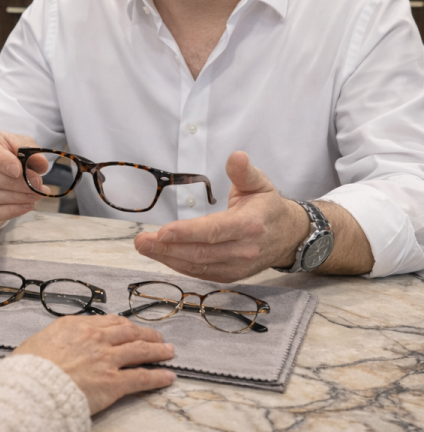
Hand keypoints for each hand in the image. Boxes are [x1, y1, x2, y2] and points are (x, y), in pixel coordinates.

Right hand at [0, 124, 49, 236]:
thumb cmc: (0, 151)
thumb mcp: (15, 143)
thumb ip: (28, 150)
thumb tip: (40, 163)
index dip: (0, 160)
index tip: (18, 170)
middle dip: (13, 184)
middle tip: (36, 187)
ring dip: (13, 199)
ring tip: (34, 196)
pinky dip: (7, 211)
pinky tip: (25, 206)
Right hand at [13, 315, 175, 413]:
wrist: (34, 386)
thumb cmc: (30, 368)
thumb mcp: (39, 341)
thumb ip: (55, 339)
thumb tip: (56, 343)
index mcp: (76, 325)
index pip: (108, 321)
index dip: (124, 324)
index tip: (131, 327)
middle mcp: (95, 337)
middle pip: (129, 331)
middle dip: (146, 334)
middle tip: (157, 337)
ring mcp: (107, 359)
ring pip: (140, 349)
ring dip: (158, 350)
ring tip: (169, 351)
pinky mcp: (114, 382)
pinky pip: (142, 376)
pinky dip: (158, 376)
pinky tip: (168, 376)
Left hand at [133, 151, 308, 282]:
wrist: (289, 236)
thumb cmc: (267, 206)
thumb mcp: (260, 183)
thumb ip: (244, 172)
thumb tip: (236, 156)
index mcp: (250, 225)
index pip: (214, 231)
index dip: (188, 233)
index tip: (163, 231)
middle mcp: (244, 250)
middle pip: (201, 252)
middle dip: (167, 247)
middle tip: (141, 240)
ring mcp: (237, 266)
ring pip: (198, 266)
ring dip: (167, 258)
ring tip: (144, 247)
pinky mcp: (230, 275)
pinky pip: (200, 273)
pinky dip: (178, 266)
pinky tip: (161, 255)